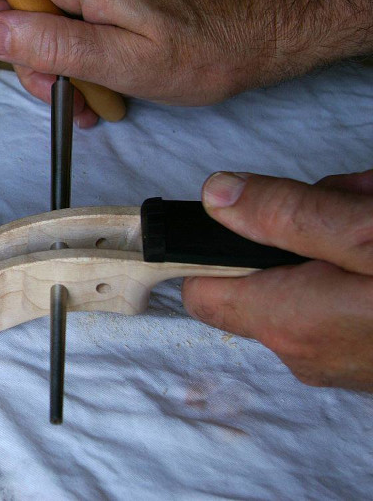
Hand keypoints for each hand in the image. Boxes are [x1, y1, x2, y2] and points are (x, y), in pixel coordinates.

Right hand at [0, 0, 368, 123]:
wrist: (262, 29)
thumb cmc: (204, 50)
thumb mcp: (120, 62)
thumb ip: (50, 43)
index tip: (22, 49)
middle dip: (30, 47)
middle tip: (63, 90)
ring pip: (45, 2)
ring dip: (57, 53)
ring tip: (90, 93)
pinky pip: (73, 3)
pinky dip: (78, 41)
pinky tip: (102, 74)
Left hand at [181, 168, 372, 390]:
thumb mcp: (363, 233)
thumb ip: (286, 214)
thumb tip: (216, 196)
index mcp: (288, 321)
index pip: (200, 288)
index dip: (210, 245)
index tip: (241, 209)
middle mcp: (303, 350)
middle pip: (260, 270)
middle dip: (299, 225)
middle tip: (348, 201)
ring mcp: (338, 358)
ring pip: (305, 276)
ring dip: (334, 238)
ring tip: (372, 212)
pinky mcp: (365, 353)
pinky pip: (339, 296)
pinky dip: (356, 265)